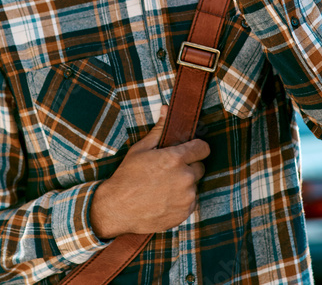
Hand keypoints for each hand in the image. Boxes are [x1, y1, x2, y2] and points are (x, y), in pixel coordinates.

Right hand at [89, 105, 209, 238]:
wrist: (118, 208)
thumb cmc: (128, 176)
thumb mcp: (141, 149)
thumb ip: (159, 129)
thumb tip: (166, 109)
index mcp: (176, 159)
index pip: (203, 148)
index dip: (196, 148)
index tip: (189, 150)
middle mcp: (185, 177)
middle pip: (199, 167)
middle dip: (188, 167)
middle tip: (169, 170)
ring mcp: (187, 197)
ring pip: (194, 185)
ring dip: (184, 184)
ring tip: (164, 186)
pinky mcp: (185, 212)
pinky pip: (191, 201)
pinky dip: (182, 200)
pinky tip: (165, 199)